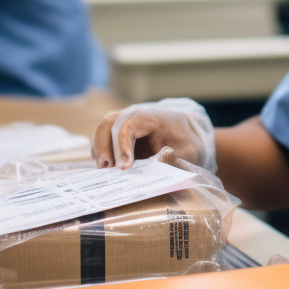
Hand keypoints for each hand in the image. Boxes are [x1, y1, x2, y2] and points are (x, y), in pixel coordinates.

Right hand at [92, 97, 215, 171]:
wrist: (187, 132)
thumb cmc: (187, 141)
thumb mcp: (188, 151)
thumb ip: (173, 161)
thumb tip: (155, 173)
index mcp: (151, 117)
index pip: (128, 126)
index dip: (123, 146)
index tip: (125, 167)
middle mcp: (134, 115)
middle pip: (109, 123)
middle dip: (105, 146)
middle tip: (108, 168)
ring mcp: (124, 121)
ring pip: (102, 129)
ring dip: (100, 149)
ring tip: (105, 170)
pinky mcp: (119, 132)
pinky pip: (103, 138)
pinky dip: (101, 151)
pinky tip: (106, 168)